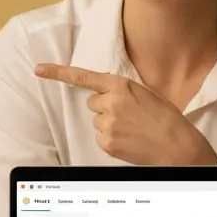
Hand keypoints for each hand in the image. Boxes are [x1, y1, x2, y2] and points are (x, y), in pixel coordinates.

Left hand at [34, 64, 216, 165]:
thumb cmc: (166, 119)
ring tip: (134, 129)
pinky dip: (112, 139)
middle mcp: (111, 101)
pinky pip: (101, 137)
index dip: (57, 72)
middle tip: (129, 116)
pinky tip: (130, 140)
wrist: (179, 147)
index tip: (38, 69)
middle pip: (93, 103)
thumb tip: (104, 94)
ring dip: (110, 124)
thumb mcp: (146, 94)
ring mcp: (107, 123)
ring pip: (97, 121)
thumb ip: (122, 90)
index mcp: (121, 85)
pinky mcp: (107, 142)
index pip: (83, 76)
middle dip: (106, 108)